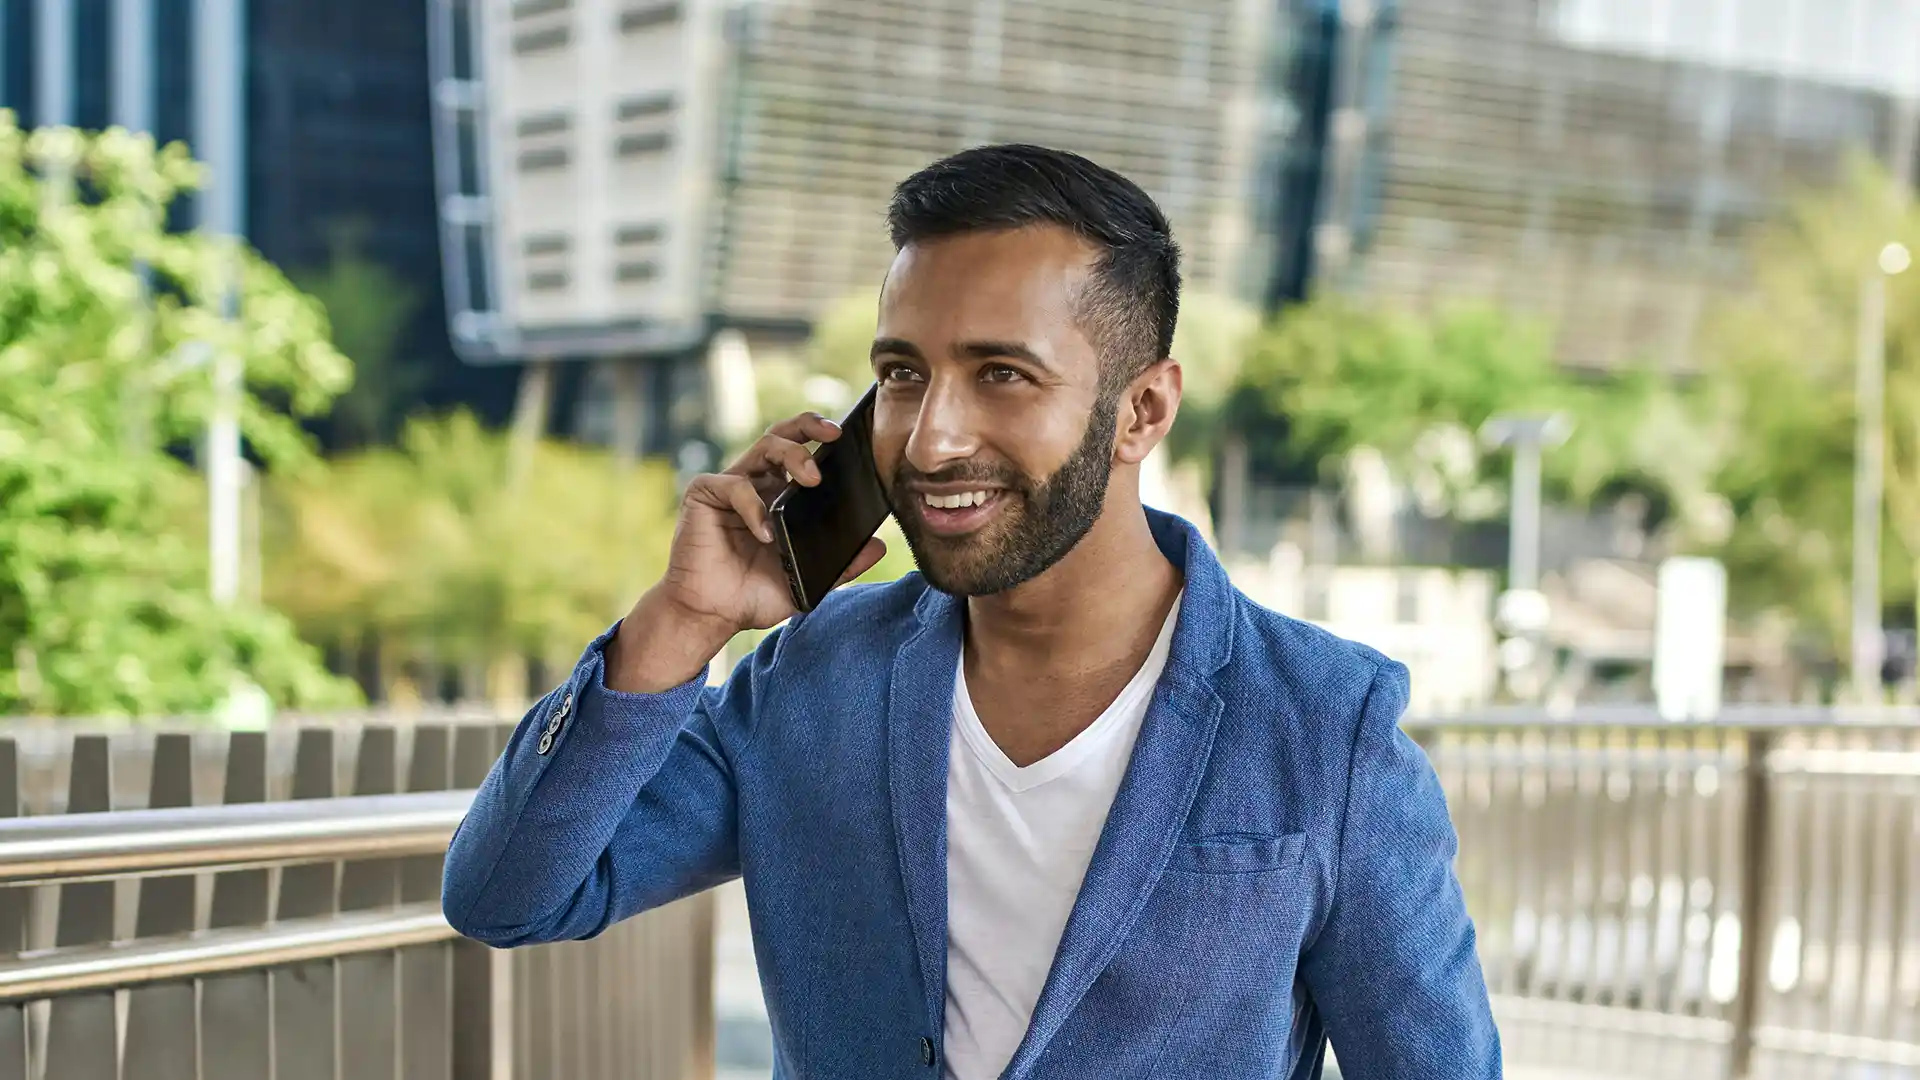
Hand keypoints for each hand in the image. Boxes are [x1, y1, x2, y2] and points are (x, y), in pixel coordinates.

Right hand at [605, 413, 887, 692]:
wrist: (711, 615)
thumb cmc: (753, 596)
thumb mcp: (806, 581)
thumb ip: (841, 565)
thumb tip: (879, 546)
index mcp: (780, 495)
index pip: (804, 452)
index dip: (823, 436)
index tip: (852, 436)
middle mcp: (757, 483)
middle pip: (784, 435)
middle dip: (810, 426)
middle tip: (834, 435)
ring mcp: (730, 486)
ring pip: (764, 448)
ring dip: (792, 455)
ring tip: (812, 478)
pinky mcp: (704, 494)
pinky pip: (733, 486)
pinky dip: (753, 506)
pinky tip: (765, 533)